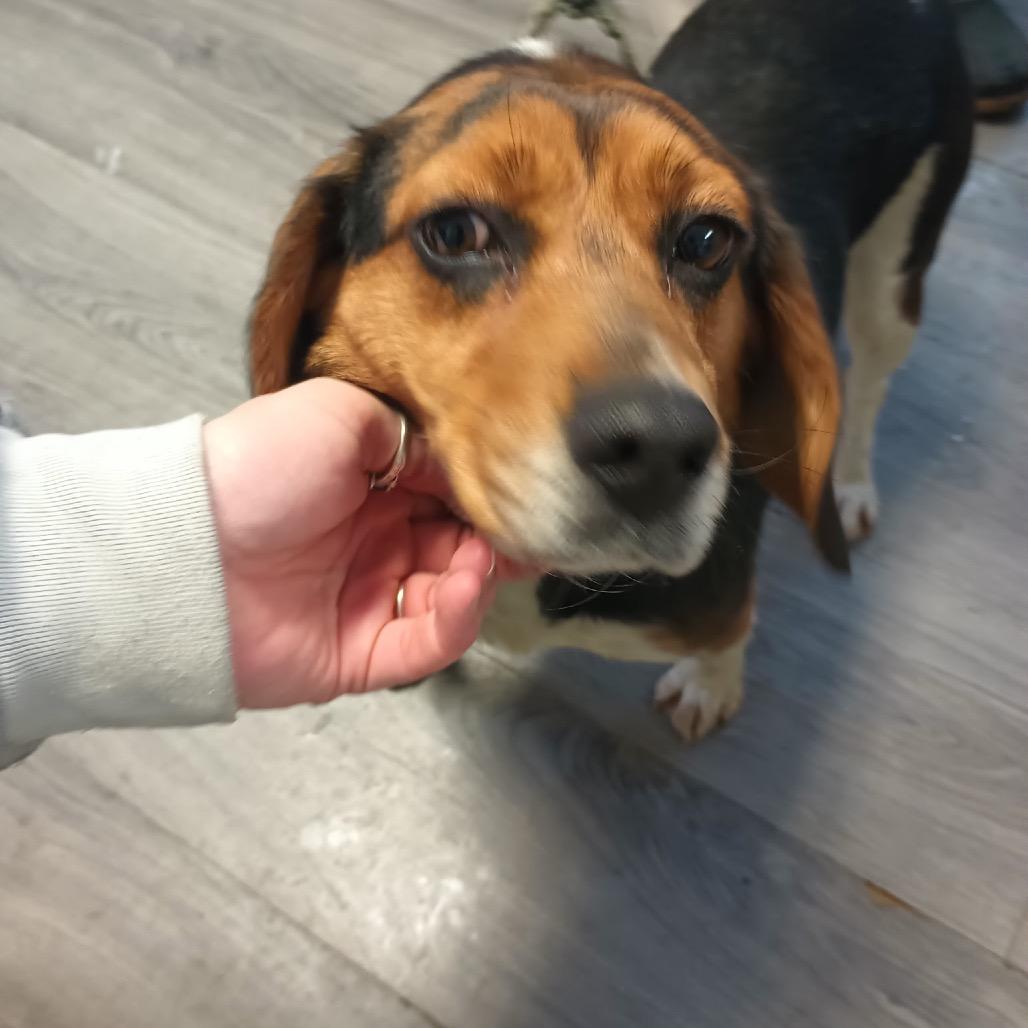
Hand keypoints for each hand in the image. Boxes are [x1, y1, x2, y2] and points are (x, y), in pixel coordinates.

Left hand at [203, 379, 499, 707]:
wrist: (188, 545)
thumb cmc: (263, 465)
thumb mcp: (339, 414)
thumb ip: (410, 432)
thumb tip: (460, 462)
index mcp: (376, 487)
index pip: (452, 494)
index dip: (490, 493)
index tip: (526, 488)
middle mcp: (378, 542)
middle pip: (462, 547)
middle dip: (499, 540)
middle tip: (529, 530)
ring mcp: (371, 599)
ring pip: (453, 598)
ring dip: (480, 578)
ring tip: (480, 559)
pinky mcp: (361, 654)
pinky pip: (425, 645)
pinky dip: (455, 621)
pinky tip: (462, 589)